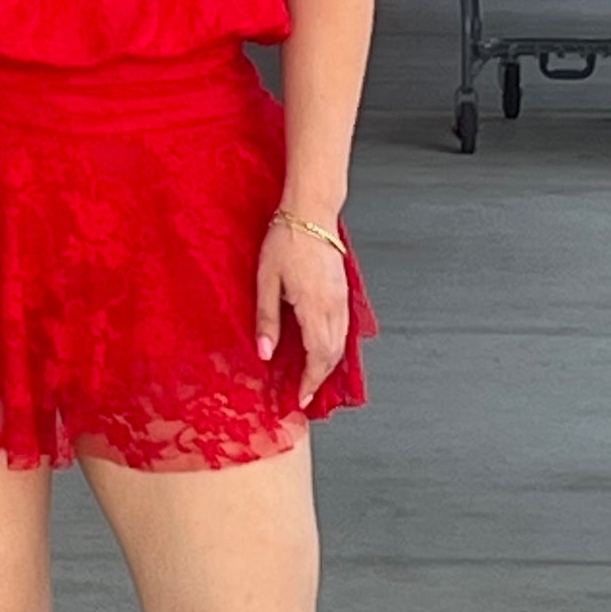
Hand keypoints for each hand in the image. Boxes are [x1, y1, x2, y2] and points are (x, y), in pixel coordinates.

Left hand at [255, 220, 348, 409]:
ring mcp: (341, 299)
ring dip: (329, 364)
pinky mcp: (343, 291)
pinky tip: (324, 349)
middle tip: (304, 394)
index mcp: (314, 307)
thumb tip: (265, 353)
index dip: (310, 382)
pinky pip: (344, 328)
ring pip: (342, 343)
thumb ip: (267, 320)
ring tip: (312, 378)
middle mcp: (333, 306)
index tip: (300, 398)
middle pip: (333, 355)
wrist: (311, 213)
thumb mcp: (266, 281)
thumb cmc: (286, 241)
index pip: (317, 357)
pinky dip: (335, 346)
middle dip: (320, 379)